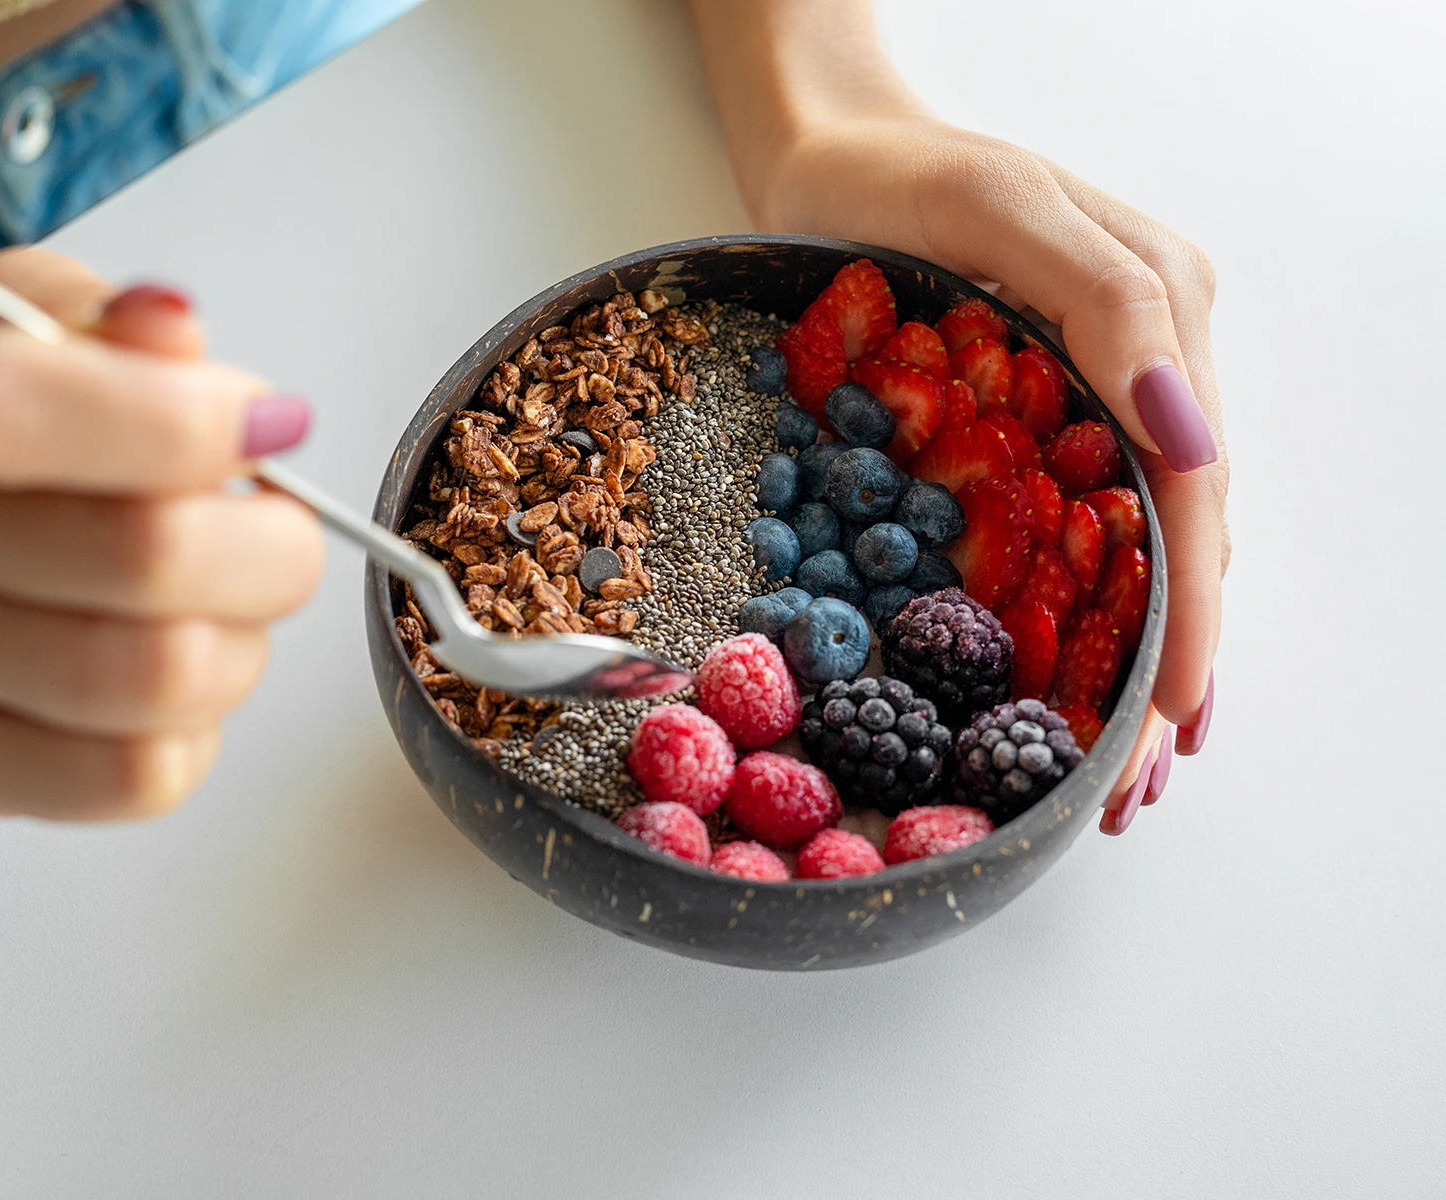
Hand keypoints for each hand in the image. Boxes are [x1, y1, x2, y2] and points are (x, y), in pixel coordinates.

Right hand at [0, 249, 323, 819]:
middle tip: (281, 525)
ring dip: (242, 636)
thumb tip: (171, 328)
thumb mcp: (46, 323)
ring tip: (229, 603)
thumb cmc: (4, 434)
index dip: (174, 420)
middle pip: (133, 555)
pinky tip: (176, 667)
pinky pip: (135, 775)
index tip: (261, 422)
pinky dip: (198, 725)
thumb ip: (114, 322)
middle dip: (268, 541)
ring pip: (155, 675)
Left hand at [753, 116, 1225, 833]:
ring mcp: (1095, 392)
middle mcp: (1146, 363)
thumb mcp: (1002, 208)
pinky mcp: (1035, 417)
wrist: (830, 150)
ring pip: (1136, 544)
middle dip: (1164, 664)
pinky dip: (1079, 609)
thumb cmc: (901, 172)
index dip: (1188, 612)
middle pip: (1177, 536)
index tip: (1171, 716)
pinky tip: (1066, 676)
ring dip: (1131, 654)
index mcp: (1161, 314)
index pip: (1191, 490)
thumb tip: (1190, 437)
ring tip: (1116, 766)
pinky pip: (1074, 526)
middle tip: (1133, 785)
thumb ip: (1106, 303)